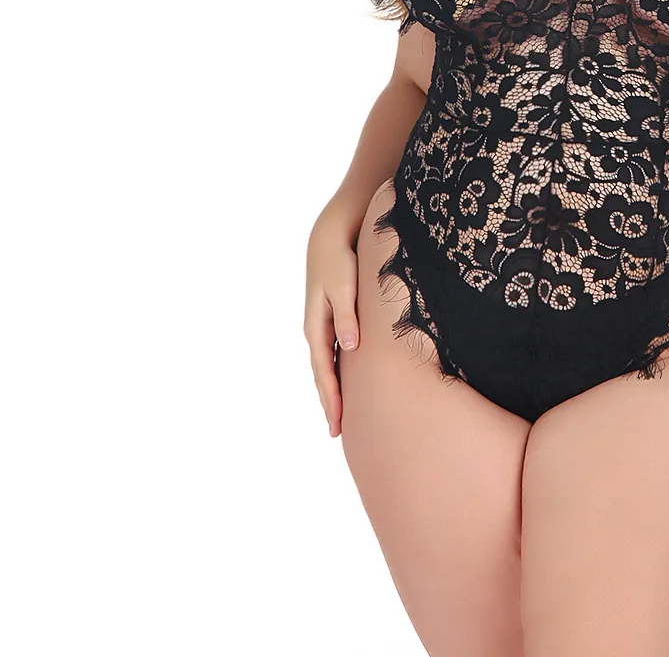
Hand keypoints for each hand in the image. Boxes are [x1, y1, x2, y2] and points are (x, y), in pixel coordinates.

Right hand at [304, 218, 360, 437]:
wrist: (331, 236)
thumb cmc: (340, 260)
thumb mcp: (344, 287)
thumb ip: (347, 316)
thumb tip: (350, 347)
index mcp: (317, 327)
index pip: (324, 371)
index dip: (331, 397)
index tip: (337, 423)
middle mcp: (317, 330)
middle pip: (322, 374)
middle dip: (329, 402)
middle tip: (337, 432)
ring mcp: (323, 325)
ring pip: (327, 365)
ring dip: (332, 389)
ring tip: (340, 414)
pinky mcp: (333, 318)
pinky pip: (334, 352)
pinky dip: (338, 370)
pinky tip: (347, 380)